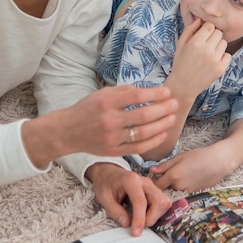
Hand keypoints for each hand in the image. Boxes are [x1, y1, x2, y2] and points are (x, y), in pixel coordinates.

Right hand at [61, 84, 177, 156]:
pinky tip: (162, 133)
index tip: (167, 92)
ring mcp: (112, 137)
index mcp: (106, 102)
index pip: (136, 97)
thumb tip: (148, 91)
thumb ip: (124, 92)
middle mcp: (109, 120)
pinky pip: (139, 147)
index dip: (154, 94)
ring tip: (172, 118)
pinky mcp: (113, 151)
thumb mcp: (102, 94)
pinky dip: (153, 141)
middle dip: (163, 109)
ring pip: (144, 133)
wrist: (68, 131)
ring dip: (162, 125)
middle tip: (174, 105)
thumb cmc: (87, 109)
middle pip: (143, 115)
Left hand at [86, 162, 171, 235]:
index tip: (135, 232)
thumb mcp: (103, 197)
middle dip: (151, 218)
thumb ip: (114, 211)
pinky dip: (155, 213)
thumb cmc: (106, 183)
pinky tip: (143, 214)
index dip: (140, 219)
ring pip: (164, 203)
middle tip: (137, 225)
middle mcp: (144, 181)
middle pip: (159, 202)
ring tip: (139, 219)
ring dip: (154, 216)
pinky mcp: (153, 191)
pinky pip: (162, 204)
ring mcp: (151, 185)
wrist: (108, 173)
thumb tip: (127, 223)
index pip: (141, 202)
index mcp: (131, 180)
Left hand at [149, 144, 233, 192]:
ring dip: (172, 186)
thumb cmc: (198, 156)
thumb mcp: (179, 157)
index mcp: (173, 176)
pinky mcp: (194, 194)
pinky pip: (182, 192)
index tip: (150, 178)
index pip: (156, 185)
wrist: (218, 162)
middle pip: (164, 189)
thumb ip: (164, 165)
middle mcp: (179, 187)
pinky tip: (186, 178)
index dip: (152, 183)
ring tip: (177, 175)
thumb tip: (151, 170)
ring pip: (174, 191)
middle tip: (163, 175)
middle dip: (162, 184)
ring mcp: (187, 192)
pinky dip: (181, 187)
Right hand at [167, 18, 230, 100]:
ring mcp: (215, 60)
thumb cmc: (180, 63)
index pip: (210, 26)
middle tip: (206, 43)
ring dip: (218, 45)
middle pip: (218, 33)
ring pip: (224, 43)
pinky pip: (228, 55)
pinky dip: (222, 56)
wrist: (183, 84)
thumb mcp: (180, 44)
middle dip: (213, 36)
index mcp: (195, 42)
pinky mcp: (221, 68)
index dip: (206, 28)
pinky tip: (213, 60)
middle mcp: (207, 50)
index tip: (203, 34)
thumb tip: (199, 19)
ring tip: (209, 52)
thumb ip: (189, 30)